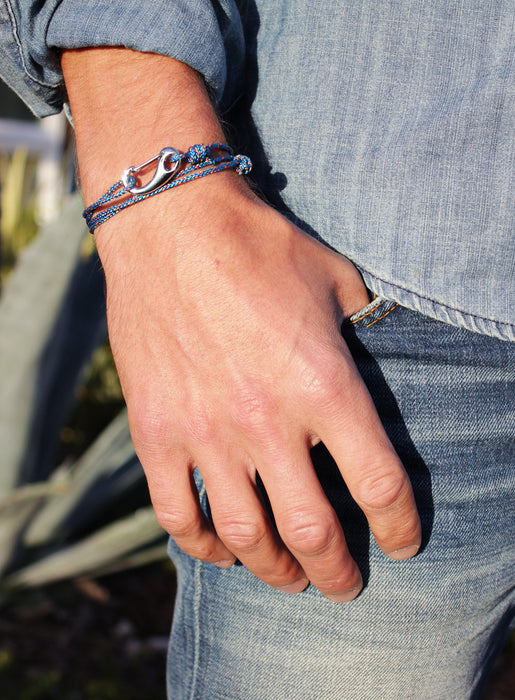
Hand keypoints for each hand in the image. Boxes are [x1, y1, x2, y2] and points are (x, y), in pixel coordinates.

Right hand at [63, 48, 420, 601]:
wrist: (170, 225)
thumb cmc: (258, 248)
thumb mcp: (335, 280)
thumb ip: (363, 333)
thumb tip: (373, 364)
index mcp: (324, 387)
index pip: (380, 486)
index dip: (400, 527)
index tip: (402, 544)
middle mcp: (267, 423)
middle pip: (313, 534)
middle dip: (337, 574)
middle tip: (345, 585)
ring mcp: (205, 433)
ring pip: (245, 537)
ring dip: (274, 571)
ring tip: (289, 578)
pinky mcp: (156, 432)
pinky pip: (178, 513)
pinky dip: (203, 545)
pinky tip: (221, 549)